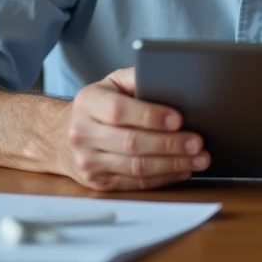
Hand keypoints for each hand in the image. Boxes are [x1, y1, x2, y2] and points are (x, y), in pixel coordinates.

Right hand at [56, 67, 209, 190]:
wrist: (62, 136)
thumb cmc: (98, 105)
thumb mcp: (112, 83)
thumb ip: (137, 78)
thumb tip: (171, 78)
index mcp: (88, 103)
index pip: (119, 111)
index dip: (150, 116)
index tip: (178, 119)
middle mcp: (82, 133)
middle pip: (131, 143)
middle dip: (170, 144)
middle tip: (197, 142)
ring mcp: (88, 161)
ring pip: (136, 167)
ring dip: (172, 165)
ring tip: (199, 159)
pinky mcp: (98, 182)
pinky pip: (135, 183)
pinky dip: (163, 178)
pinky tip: (183, 170)